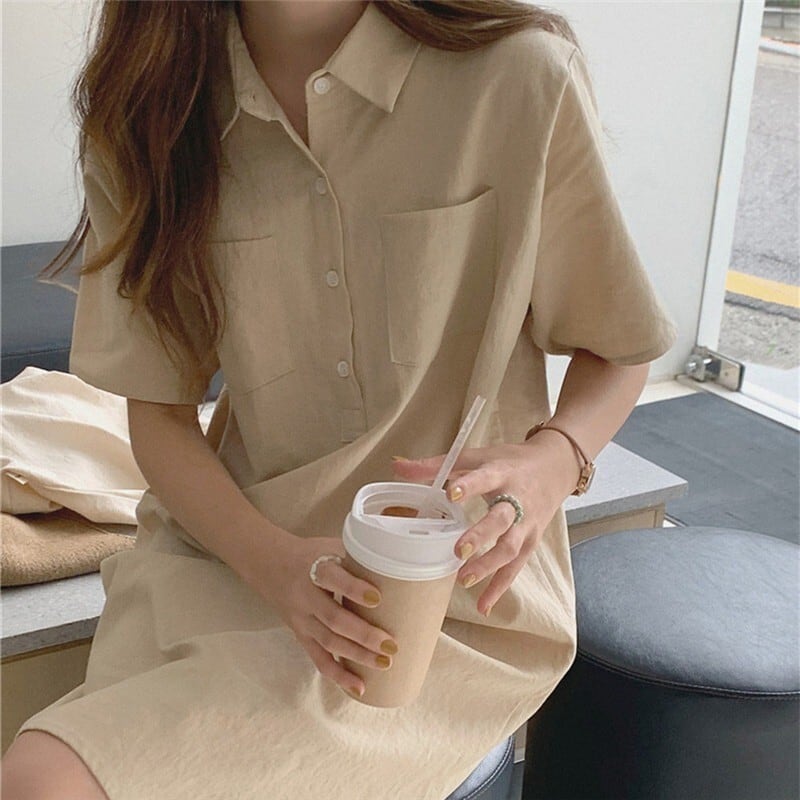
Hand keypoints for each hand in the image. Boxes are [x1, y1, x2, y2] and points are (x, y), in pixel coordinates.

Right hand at [245, 533, 399, 697]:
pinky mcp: (300, 635)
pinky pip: (318, 659)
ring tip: (384, 663)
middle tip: (391, 644)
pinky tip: (359, 687)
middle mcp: (305, 595)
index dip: (354, 589)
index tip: (378, 598)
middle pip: (333, 618)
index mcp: (314, 567)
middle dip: (363, 634)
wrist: (270, 564)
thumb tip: (399, 566)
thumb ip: (357, 557)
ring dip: (356, 656)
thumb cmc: (311, 554)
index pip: (332, 577)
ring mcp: (301, 619)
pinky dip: (338, 675)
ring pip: (328, 642)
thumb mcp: (330, 546)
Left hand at [391, 432, 578, 615]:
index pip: (485, 478)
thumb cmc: (509, 462)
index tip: (452, 494)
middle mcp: (517, 499)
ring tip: (464, 580)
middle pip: (501, 519)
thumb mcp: (477, 456)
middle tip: (457, 550)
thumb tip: (397, 466)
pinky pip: (515, 567)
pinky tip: (483, 605)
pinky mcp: (531, 542)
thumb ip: (437, 464)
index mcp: (501, 473)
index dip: (470, 486)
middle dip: (481, 535)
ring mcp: (527, 524)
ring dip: (488, 566)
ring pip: (510, 547)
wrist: (554, 468)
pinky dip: (500, 587)